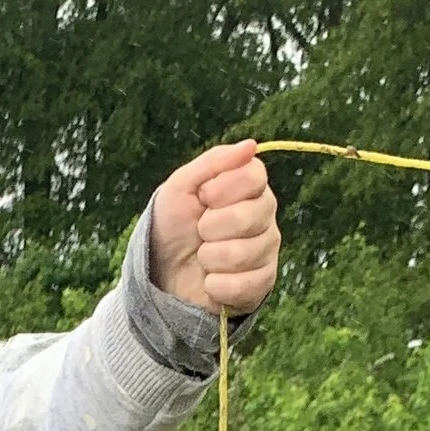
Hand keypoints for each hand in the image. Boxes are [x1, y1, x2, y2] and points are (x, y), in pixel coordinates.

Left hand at [149, 141, 280, 317]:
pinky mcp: (262, 283)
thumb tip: (251, 145)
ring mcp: (266, 250)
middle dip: (211, 226)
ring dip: (209, 258)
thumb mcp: (181, 186)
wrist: (162, 272)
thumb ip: (213, 163)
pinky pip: (243, 285)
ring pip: (243, 253)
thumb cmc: (173, 225)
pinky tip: (210, 281)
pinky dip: (215, 285)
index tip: (203, 197)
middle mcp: (265, 215)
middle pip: (250, 215)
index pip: (254, 176)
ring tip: (203, 257)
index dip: (222, 189)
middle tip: (200, 232)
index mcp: (250, 186)